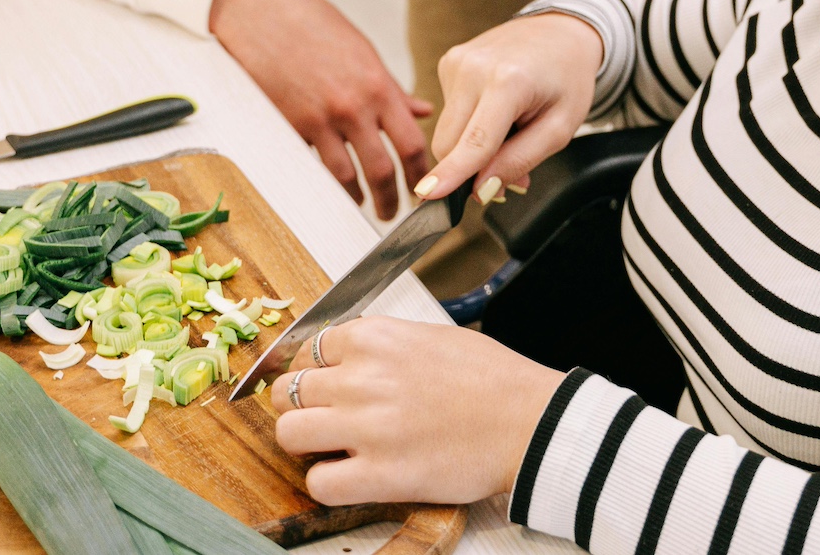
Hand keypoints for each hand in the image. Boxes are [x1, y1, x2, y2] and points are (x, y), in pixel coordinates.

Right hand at [210, 0, 430, 218]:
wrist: (262, 12)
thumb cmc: (314, 25)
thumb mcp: (363, 51)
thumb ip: (392, 88)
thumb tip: (423, 110)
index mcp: (378, 87)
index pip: (412, 143)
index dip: (422, 173)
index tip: (424, 187)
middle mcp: (352, 107)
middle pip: (382, 170)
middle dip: (391, 200)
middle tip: (394, 213)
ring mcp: (319, 119)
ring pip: (346, 177)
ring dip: (357, 199)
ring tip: (363, 207)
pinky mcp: (290, 126)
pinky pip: (313, 164)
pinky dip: (325, 182)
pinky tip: (331, 189)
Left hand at [267, 316, 564, 504]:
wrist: (531, 422)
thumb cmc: (493, 380)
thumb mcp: (431, 337)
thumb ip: (381, 345)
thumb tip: (343, 358)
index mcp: (376, 337)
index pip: (308, 350)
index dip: (315, 372)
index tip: (327, 387)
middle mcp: (363, 377)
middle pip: (288, 391)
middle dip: (304, 406)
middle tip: (328, 419)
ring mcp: (368, 427)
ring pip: (289, 432)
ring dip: (307, 443)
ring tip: (334, 448)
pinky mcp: (380, 475)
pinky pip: (318, 482)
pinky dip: (328, 482)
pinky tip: (351, 476)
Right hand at [415, 14, 601, 203]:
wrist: (561, 33)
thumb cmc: (567, 79)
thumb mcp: (560, 128)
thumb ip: (520, 160)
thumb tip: (481, 189)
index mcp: (509, 81)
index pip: (475, 141)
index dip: (453, 174)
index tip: (428, 196)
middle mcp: (474, 67)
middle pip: (450, 142)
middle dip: (470, 167)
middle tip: (507, 165)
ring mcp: (457, 61)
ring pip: (446, 131)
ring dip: (471, 144)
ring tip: (508, 125)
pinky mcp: (449, 62)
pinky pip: (449, 112)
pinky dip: (469, 121)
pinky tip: (494, 107)